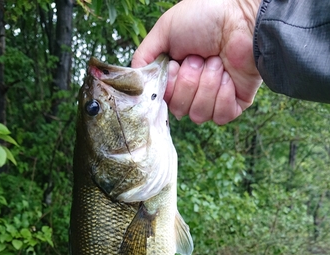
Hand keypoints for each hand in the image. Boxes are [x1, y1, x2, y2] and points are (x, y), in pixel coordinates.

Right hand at [132, 0, 261, 124]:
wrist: (242, 17)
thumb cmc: (206, 16)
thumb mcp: (164, 30)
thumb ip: (144, 57)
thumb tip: (134, 83)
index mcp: (177, 76)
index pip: (163, 100)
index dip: (169, 86)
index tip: (176, 64)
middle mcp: (193, 90)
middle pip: (179, 110)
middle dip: (189, 82)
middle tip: (200, 58)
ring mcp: (214, 99)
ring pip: (198, 114)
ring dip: (206, 85)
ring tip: (216, 62)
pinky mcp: (234, 105)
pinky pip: (220, 116)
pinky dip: (223, 94)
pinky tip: (229, 75)